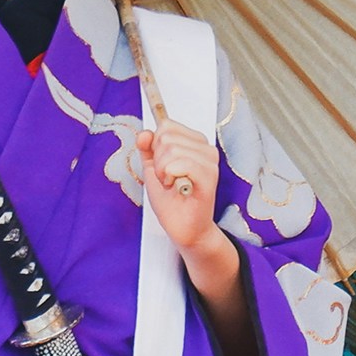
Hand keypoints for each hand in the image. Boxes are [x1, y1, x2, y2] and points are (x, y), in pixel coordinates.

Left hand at [135, 119, 243, 329]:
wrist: (182, 229)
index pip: (167, 126)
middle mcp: (206, 149)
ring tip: (172, 185)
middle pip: (167, 136)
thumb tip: (145, 133)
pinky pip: (183, 163)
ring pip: (172, 149)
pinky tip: (177, 187)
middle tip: (167, 178)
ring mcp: (209, 162)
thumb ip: (147, 149)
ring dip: (163, 171)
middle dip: (158, 160)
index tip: (161, 166)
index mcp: (195, 144)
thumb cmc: (171, 201)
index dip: (156, 147)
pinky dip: (171, 175)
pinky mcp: (209, 177)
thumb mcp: (152, 170)